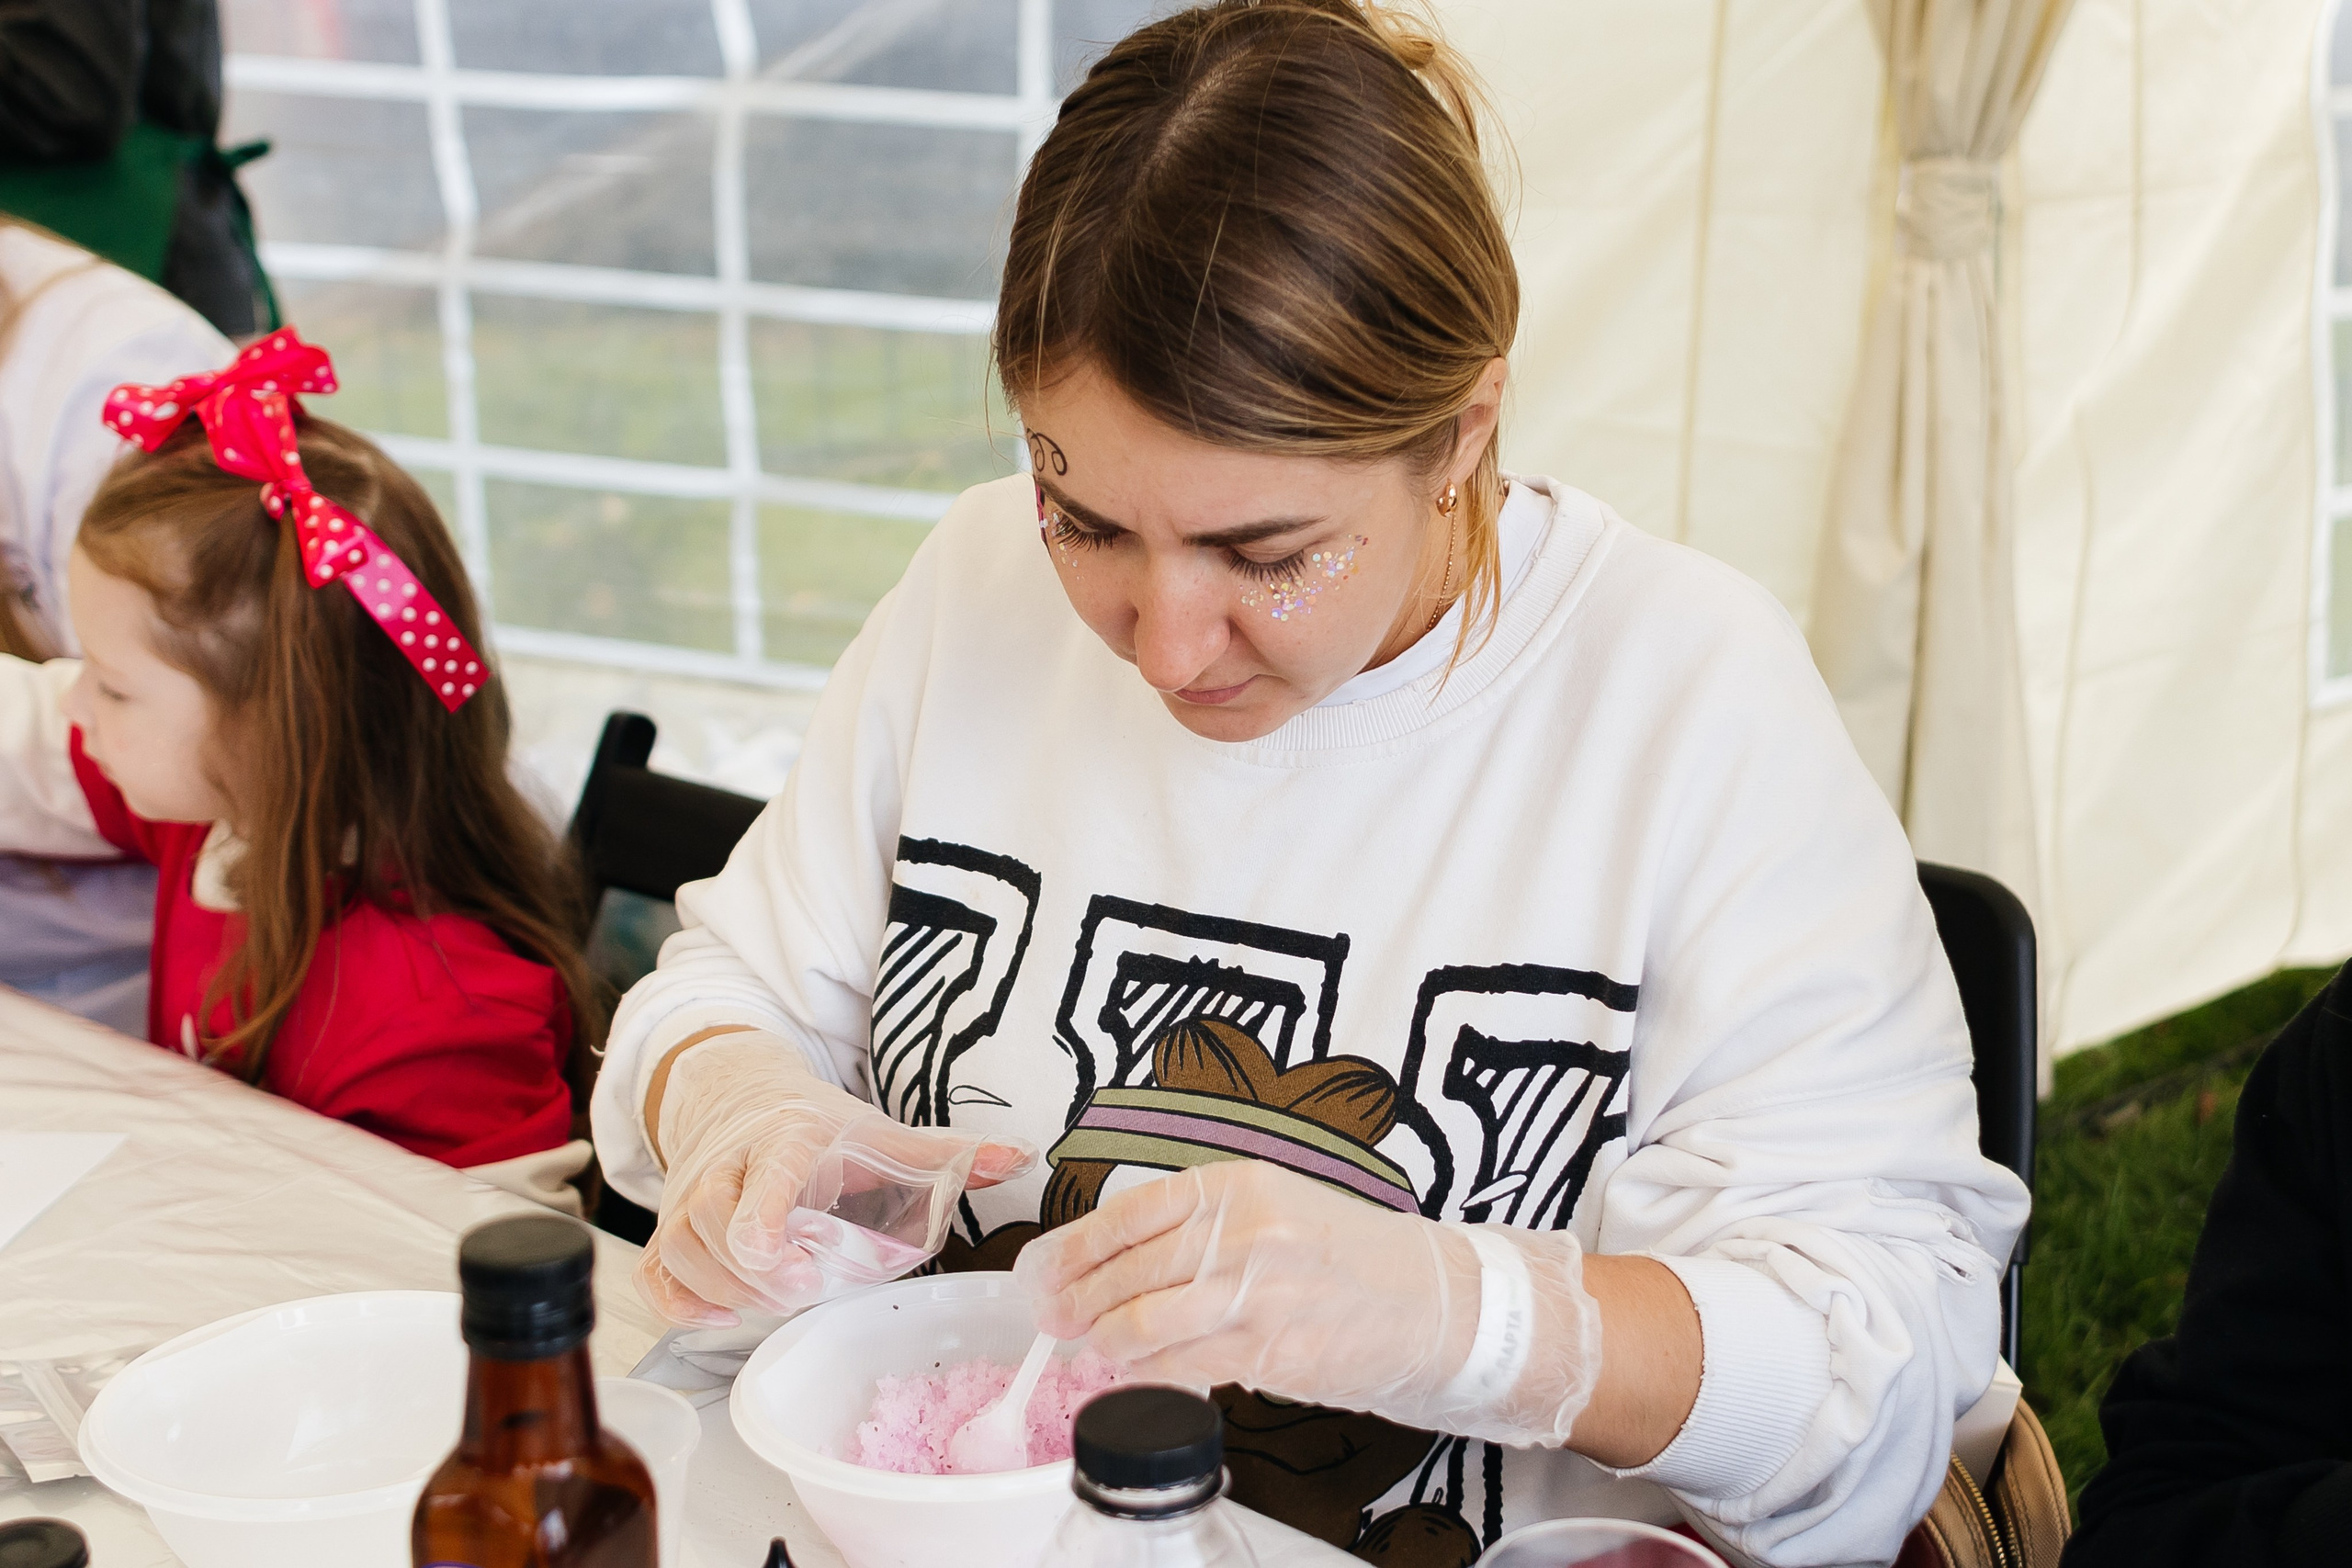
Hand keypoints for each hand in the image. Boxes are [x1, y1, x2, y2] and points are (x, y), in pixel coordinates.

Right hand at [639, 1030, 1033, 1325]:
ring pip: (681, 1250)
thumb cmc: (815, 1122)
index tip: (786, 1260)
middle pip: (714, 1224)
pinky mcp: (669, 1225)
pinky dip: (679, 1302)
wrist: (736, 1088)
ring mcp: (689, 1196)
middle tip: (801, 1289)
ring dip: (724, 1288)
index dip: (763, 1220)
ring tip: (775, 1299)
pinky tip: (721, 1316)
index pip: (762, 1177)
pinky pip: (655, 1272)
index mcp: (783, 1138)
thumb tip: (1021, 1158)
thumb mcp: (878, 1130)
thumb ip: (945, 1152)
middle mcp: (726, 1165)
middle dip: (754, 1270)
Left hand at [1014, 1159, 1603, 1445]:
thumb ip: (1202, 1225)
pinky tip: (1141, 1374)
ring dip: (1108, 1344)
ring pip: (1145, 1324)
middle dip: (1077, 1303)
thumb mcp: (1275, 1205)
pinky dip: (1152, 1374)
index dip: (1075, 1246)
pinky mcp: (1271, 1351)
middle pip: (1128, 1272)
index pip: (1130, 1213)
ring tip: (1094, 1351)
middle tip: (1053, 1320)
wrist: (1433, 1300)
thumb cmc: (1350, 1254)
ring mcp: (1258, 1293)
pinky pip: (1186, 1366)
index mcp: (1239, 1185)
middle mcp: (1244, 1232)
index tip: (1045, 1269)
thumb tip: (1117, 1261)